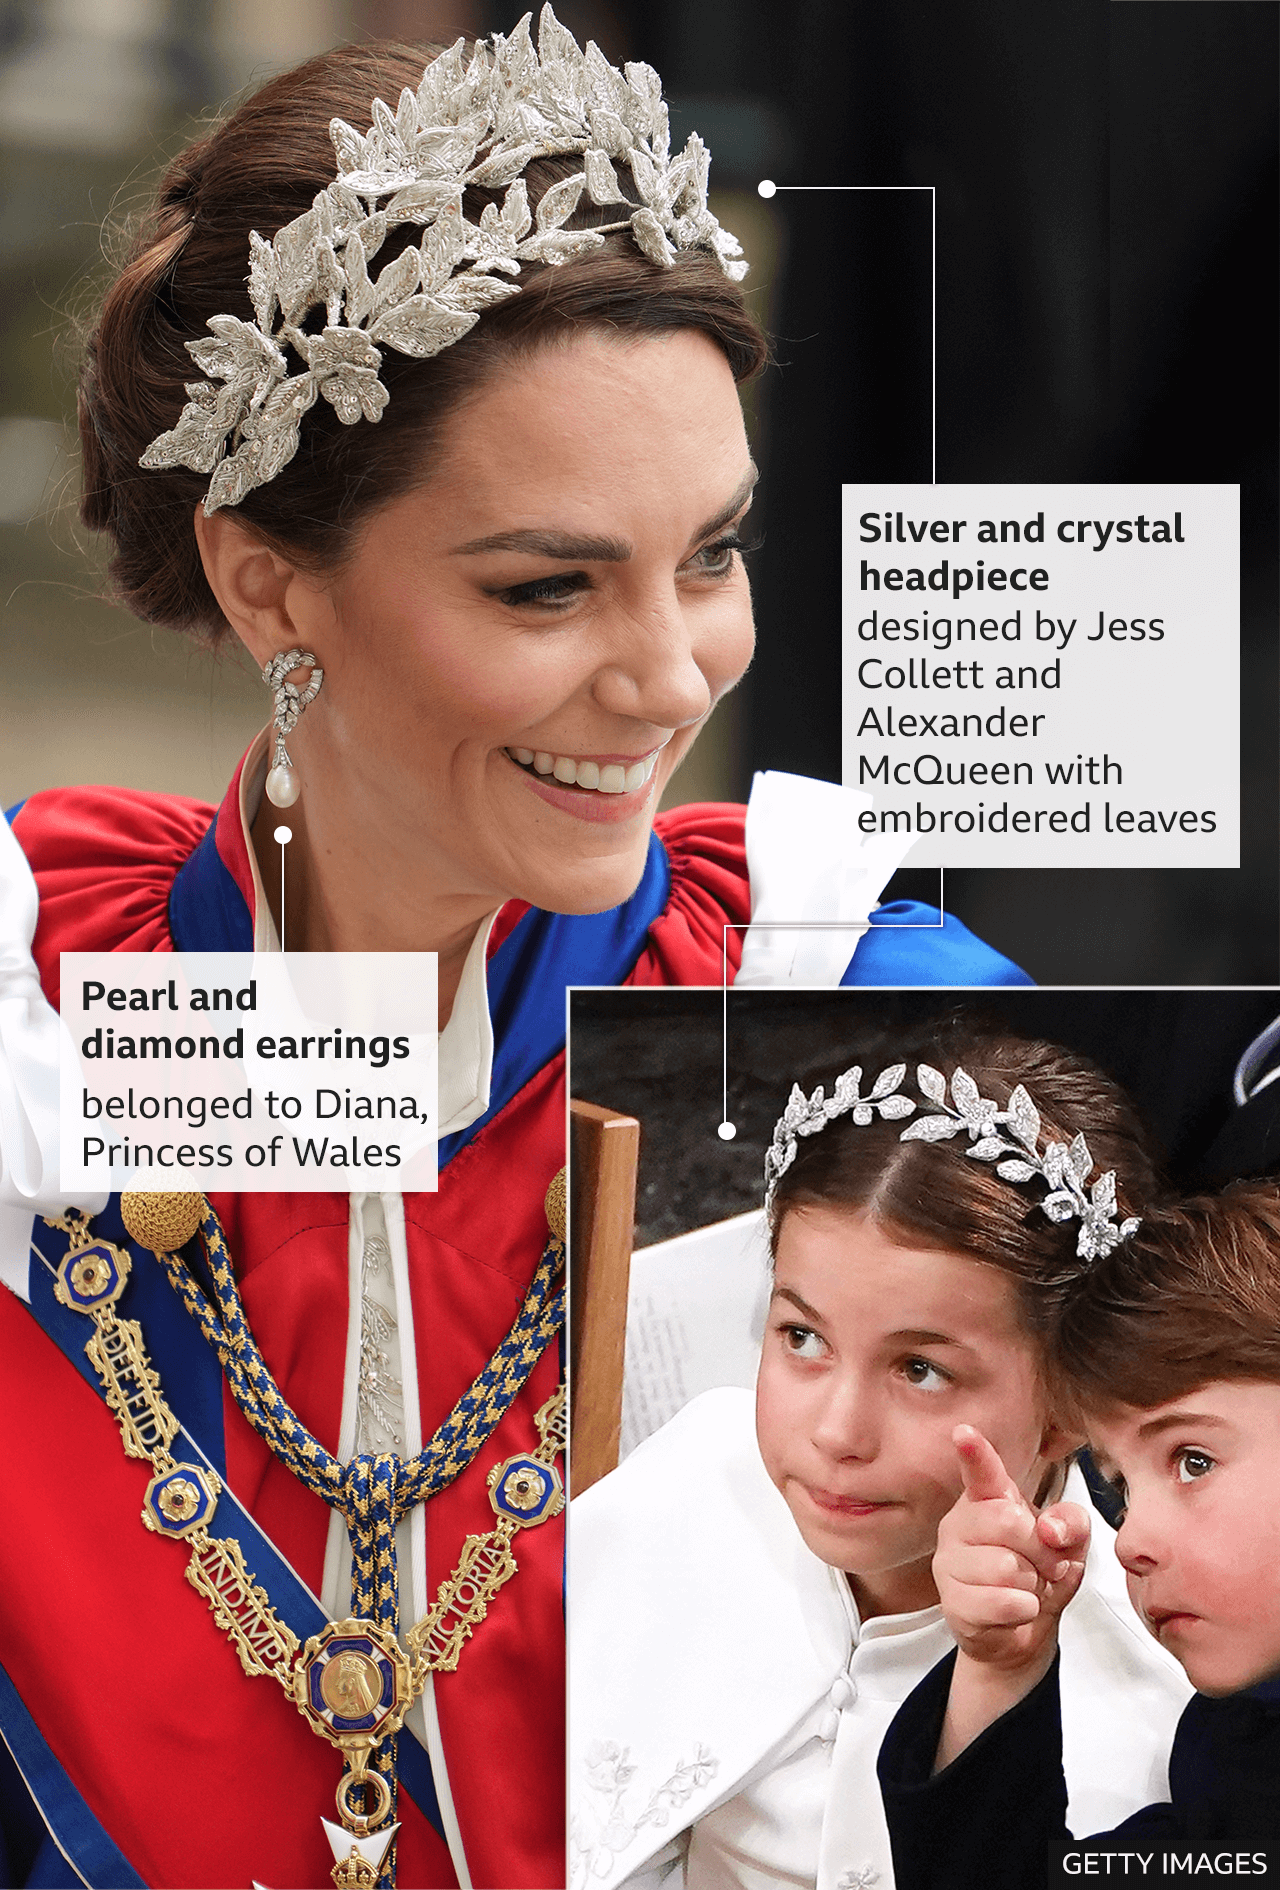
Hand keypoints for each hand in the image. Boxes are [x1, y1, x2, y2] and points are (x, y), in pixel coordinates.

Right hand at [935, 1425, 1089, 1676]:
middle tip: (1048, 1566)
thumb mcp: (1068, 1543)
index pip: (980, 1472)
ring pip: (1007, 1567)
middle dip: (1043, 1550)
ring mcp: (950, 1562)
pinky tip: (1017, 1609)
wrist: (1020, 1634)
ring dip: (1033, 1586)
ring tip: (1025, 1589)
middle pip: (1009, 1522)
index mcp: (987, 1500)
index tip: (964, 1432)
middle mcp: (960, 1524)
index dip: (974, 1453)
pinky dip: (1025, 1610)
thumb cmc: (1038, 1574)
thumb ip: (1070, 1523)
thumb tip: (1050, 1530)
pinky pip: (1004, 1603)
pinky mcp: (952, 1602)